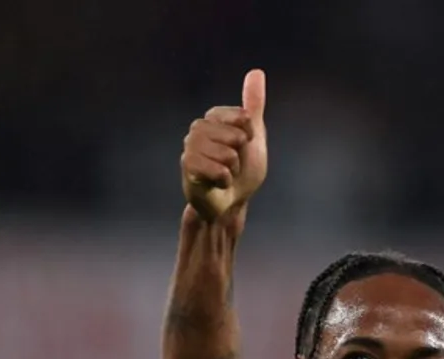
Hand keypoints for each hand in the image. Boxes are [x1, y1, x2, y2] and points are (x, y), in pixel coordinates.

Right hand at [181, 69, 267, 219]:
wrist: (231, 202)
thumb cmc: (242, 169)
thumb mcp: (254, 135)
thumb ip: (254, 104)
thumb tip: (256, 71)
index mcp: (215, 117)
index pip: (244, 118)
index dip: (251, 136)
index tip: (245, 145)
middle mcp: (199, 127)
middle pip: (237, 137)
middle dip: (242, 156)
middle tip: (233, 165)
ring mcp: (190, 146)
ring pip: (228, 155)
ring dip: (234, 170)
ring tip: (225, 174)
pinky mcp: (187, 166)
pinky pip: (218, 170)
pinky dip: (225, 181)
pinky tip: (218, 183)